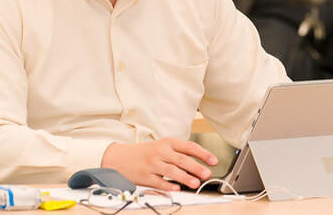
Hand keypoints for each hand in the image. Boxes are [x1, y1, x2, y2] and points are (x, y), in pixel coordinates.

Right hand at [101, 138, 217, 190]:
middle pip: (182, 159)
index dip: (202, 153)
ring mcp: (152, 164)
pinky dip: (168, 186)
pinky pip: (158, 182)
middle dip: (196, 167)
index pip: (188, 146)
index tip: (213, 160)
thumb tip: (199, 163)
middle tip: (207, 174)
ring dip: (185, 177)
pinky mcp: (145, 176)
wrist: (119, 157)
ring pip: (171, 171)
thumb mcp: (162, 147)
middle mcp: (160, 152)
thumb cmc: (145, 152)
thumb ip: (178, 153)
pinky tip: (176, 189)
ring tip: (195, 183)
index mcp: (167, 142)